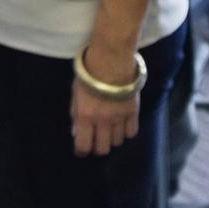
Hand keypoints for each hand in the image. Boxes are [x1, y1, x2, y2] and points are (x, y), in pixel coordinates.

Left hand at [71, 43, 140, 157]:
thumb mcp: (76, 91)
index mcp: (85, 115)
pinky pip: (131, 132)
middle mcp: (102, 120)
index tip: (82, 149)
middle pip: (102, 148)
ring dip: (112, 138)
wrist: (111, 57)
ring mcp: (119, 117)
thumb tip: (76, 132)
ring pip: (117, 142)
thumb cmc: (89, 72)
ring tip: (109, 128)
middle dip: (98, 146)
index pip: (83, 145)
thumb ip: (75, 113)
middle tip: (97, 139)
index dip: (81, 150)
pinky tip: (122, 123)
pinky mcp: (133, 111)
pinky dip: (126, 131)